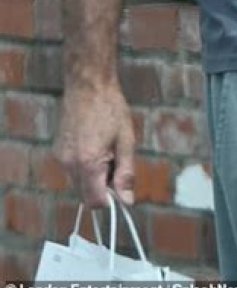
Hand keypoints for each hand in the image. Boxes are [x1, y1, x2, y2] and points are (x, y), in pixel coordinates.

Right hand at [54, 81, 134, 208]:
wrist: (88, 84)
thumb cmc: (111, 109)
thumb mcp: (126, 140)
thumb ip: (126, 173)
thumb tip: (127, 202)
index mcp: (88, 164)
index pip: (96, 203)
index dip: (111, 199)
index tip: (120, 183)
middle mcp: (69, 165)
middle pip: (86, 194)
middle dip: (102, 186)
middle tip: (115, 159)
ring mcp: (60, 158)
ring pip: (79, 183)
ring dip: (93, 175)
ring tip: (104, 147)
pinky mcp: (57, 151)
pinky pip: (72, 170)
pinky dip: (83, 165)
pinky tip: (93, 143)